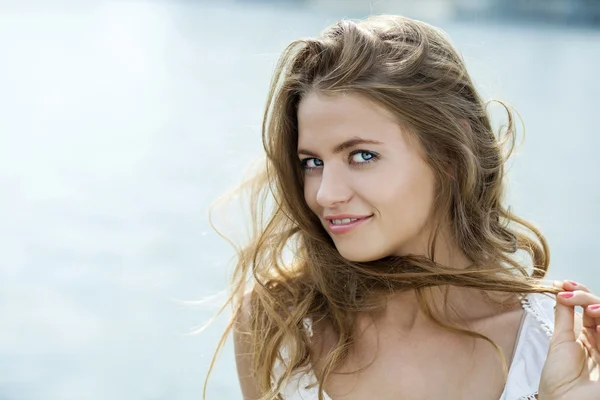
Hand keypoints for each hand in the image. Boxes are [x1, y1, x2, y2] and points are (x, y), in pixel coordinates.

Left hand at [538, 281, 599, 398]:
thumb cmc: (559, 379)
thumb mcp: (559, 341)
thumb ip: (564, 316)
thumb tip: (561, 292)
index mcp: (587, 336)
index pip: (589, 306)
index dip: (578, 292)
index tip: (563, 284)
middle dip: (586, 295)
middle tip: (569, 294)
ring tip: (587, 308)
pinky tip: (599, 324)